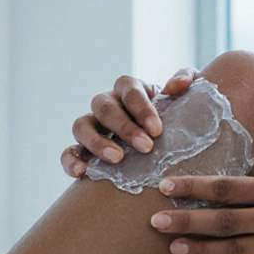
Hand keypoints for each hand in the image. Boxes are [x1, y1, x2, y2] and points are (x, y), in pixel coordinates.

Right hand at [61, 67, 197, 176]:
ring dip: (97, 142)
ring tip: (117, 159)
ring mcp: (92, 125)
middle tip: (146, 147)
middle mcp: (107, 103)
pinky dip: (70, 160)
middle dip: (125, 128)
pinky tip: (81, 173)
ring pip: (81, 125)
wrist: (162, 138)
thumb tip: (176, 85)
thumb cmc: (174, 113)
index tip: (157, 129)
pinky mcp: (82, 148)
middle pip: (105, 107)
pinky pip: (68, 151)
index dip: (141, 108)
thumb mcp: (185, 93)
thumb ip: (186, 80)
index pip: (129, 90)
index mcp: (129, 88)